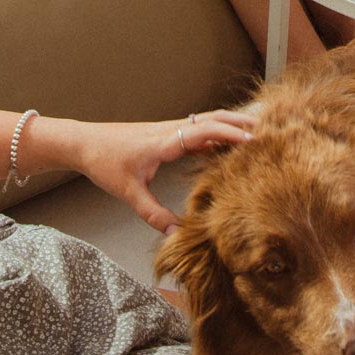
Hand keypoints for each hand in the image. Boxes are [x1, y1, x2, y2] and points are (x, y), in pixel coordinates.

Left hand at [74, 110, 254, 232]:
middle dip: (240, 123)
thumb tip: (177, 234)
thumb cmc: (105, 163)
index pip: (202, 131)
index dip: (228, 134)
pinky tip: (231, 141)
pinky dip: (219, 130)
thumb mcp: (128, 193)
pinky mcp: (169, 132)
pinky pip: (200, 128)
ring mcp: (171, 128)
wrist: (86, 142)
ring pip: (208, 120)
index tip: (252, 139)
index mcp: (164, 140)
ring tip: (259, 130)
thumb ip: (153, 214)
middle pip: (212, 119)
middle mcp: (171, 129)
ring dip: (232, 123)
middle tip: (269, 130)